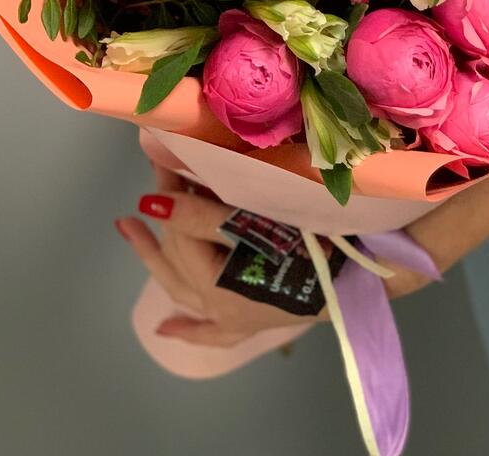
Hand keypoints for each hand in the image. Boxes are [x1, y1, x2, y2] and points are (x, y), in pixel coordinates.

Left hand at [115, 164, 322, 347]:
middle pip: (180, 253)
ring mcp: (232, 320)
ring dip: (153, 257)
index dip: (173, 189)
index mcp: (216, 283)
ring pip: (181, 288)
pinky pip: (211, 334)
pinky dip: (187, 330)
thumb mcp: (258, 219)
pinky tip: (164, 329)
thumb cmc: (313, 240)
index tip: (168, 154)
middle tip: (161, 171)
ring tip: (127, 227)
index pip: (182, 230)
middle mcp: (216, 307)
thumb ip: (202, 212)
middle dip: (168, 211)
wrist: (361, 275)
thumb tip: (149, 200)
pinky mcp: (250, 326)